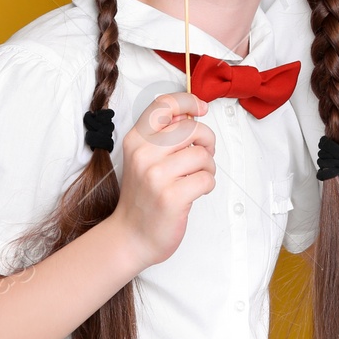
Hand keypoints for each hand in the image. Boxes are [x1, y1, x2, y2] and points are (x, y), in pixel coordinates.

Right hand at [112, 92, 216, 266]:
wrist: (131, 237)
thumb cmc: (144, 197)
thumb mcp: (144, 158)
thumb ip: (164, 135)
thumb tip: (192, 112)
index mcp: (136, 140)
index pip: (164, 104)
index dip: (188, 101)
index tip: (201, 108)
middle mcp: (143, 154)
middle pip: (191, 127)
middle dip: (207, 140)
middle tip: (204, 154)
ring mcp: (156, 176)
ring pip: (202, 154)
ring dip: (208, 167)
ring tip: (197, 176)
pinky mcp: (172, 197)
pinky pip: (207, 178)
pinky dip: (207, 184)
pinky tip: (195, 191)